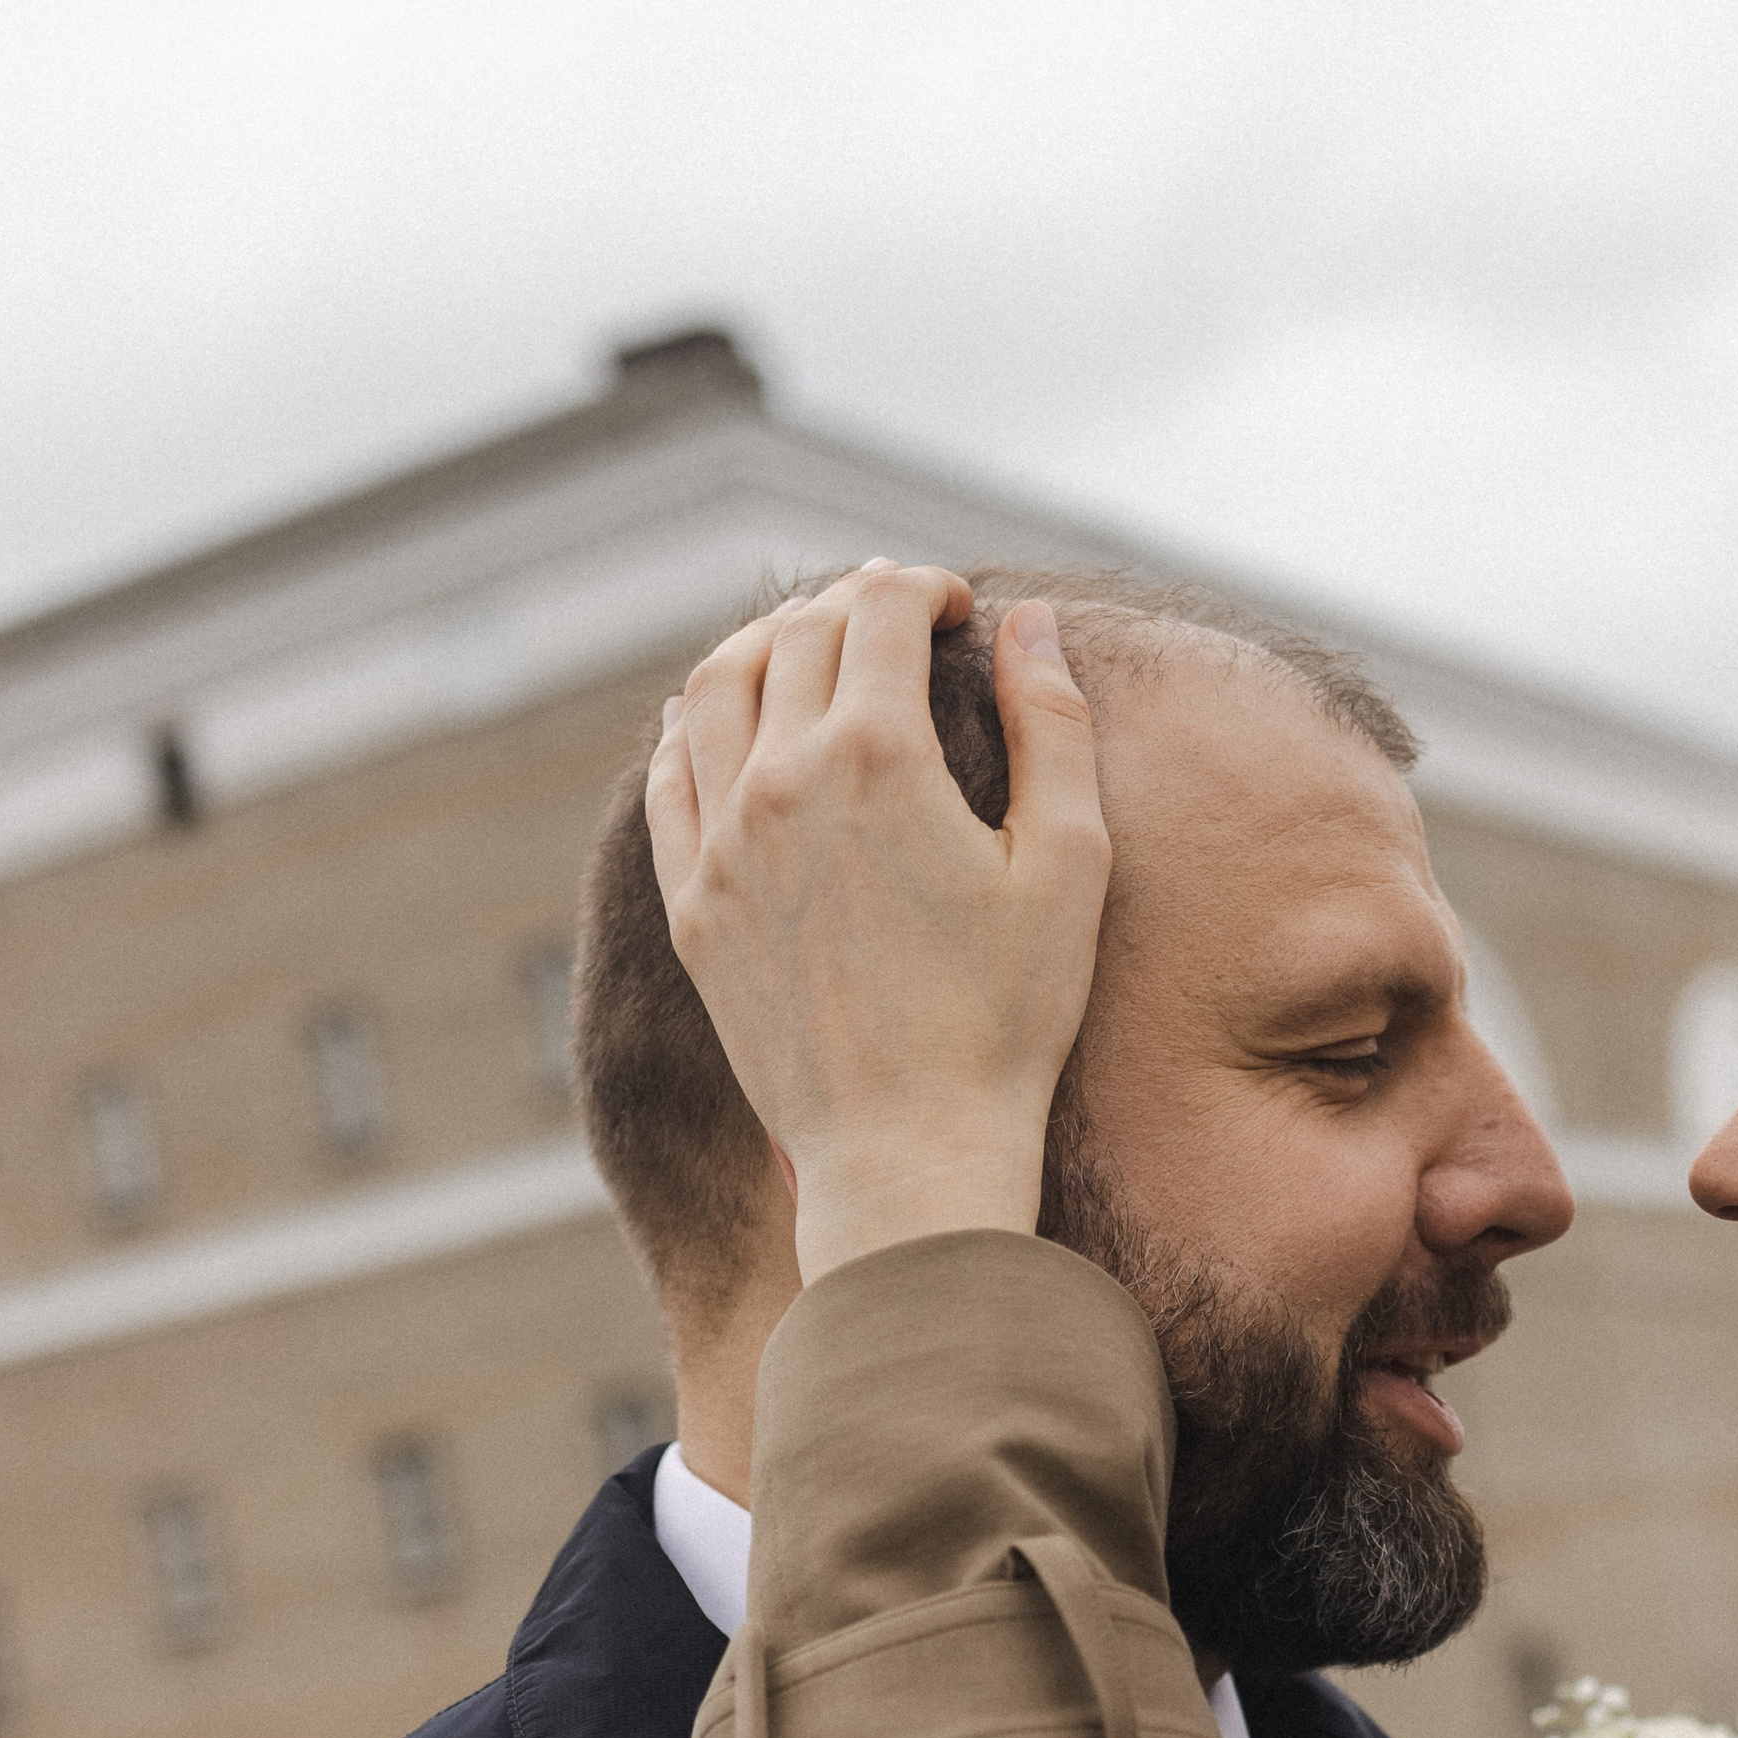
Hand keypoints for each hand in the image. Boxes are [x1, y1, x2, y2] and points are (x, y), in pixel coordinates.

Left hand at [648, 563, 1111, 1283]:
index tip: (953, 607)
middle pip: (796, 633)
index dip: (921, 587)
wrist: (909, 1150)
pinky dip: (694, 722)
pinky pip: (669, 774)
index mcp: (878, 756)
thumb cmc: (1008, 1017)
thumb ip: (1055, 724)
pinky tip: (717, 719)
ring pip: (715, 685)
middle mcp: (780, 780)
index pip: (878, 607)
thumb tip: (1030, 620)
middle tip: (893, 619)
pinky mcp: (691, 903)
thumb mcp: (1068, 863)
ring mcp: (721, 842)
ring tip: (807, 648)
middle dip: (851, 604)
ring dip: (765, 642)